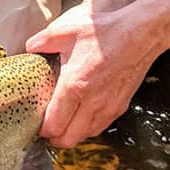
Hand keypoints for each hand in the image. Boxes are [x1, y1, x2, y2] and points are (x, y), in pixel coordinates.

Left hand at [26, 1, 156, 147]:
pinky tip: (80, 116)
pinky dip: (87, 128)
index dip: (41, 130)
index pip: (53, 125)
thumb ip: (40, 42)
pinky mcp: (120, 106)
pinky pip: (99, 127)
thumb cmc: (104, 31)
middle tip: (45, 129)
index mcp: (74, 85)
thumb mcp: (65, 31)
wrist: (141, 33)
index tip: (35, 123)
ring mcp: (108, 107)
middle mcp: (92, 102)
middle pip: (68, 139)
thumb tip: (28, 49)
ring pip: (84, 136)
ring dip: (71, 134)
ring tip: (62, 123)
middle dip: (53, 138)